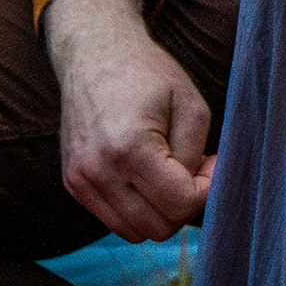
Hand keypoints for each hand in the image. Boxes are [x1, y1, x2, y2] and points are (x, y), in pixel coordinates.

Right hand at [42, 0, 214, 240]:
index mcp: (129, 148)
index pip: (180, 204)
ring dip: (160, 212)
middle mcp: (97, 172)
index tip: (212, 162)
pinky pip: (114, 219)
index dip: (206, 190)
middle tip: (194, 169)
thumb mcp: (190, 105)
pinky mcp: (73, 184)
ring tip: (170, 173)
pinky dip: (137, 208)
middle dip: (184, 205)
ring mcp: (80, 181)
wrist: (94, 52)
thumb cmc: (148, 73)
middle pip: (158, 228)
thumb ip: (197, 156)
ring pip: (135, 232)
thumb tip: (199, 196)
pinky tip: (146, 176)